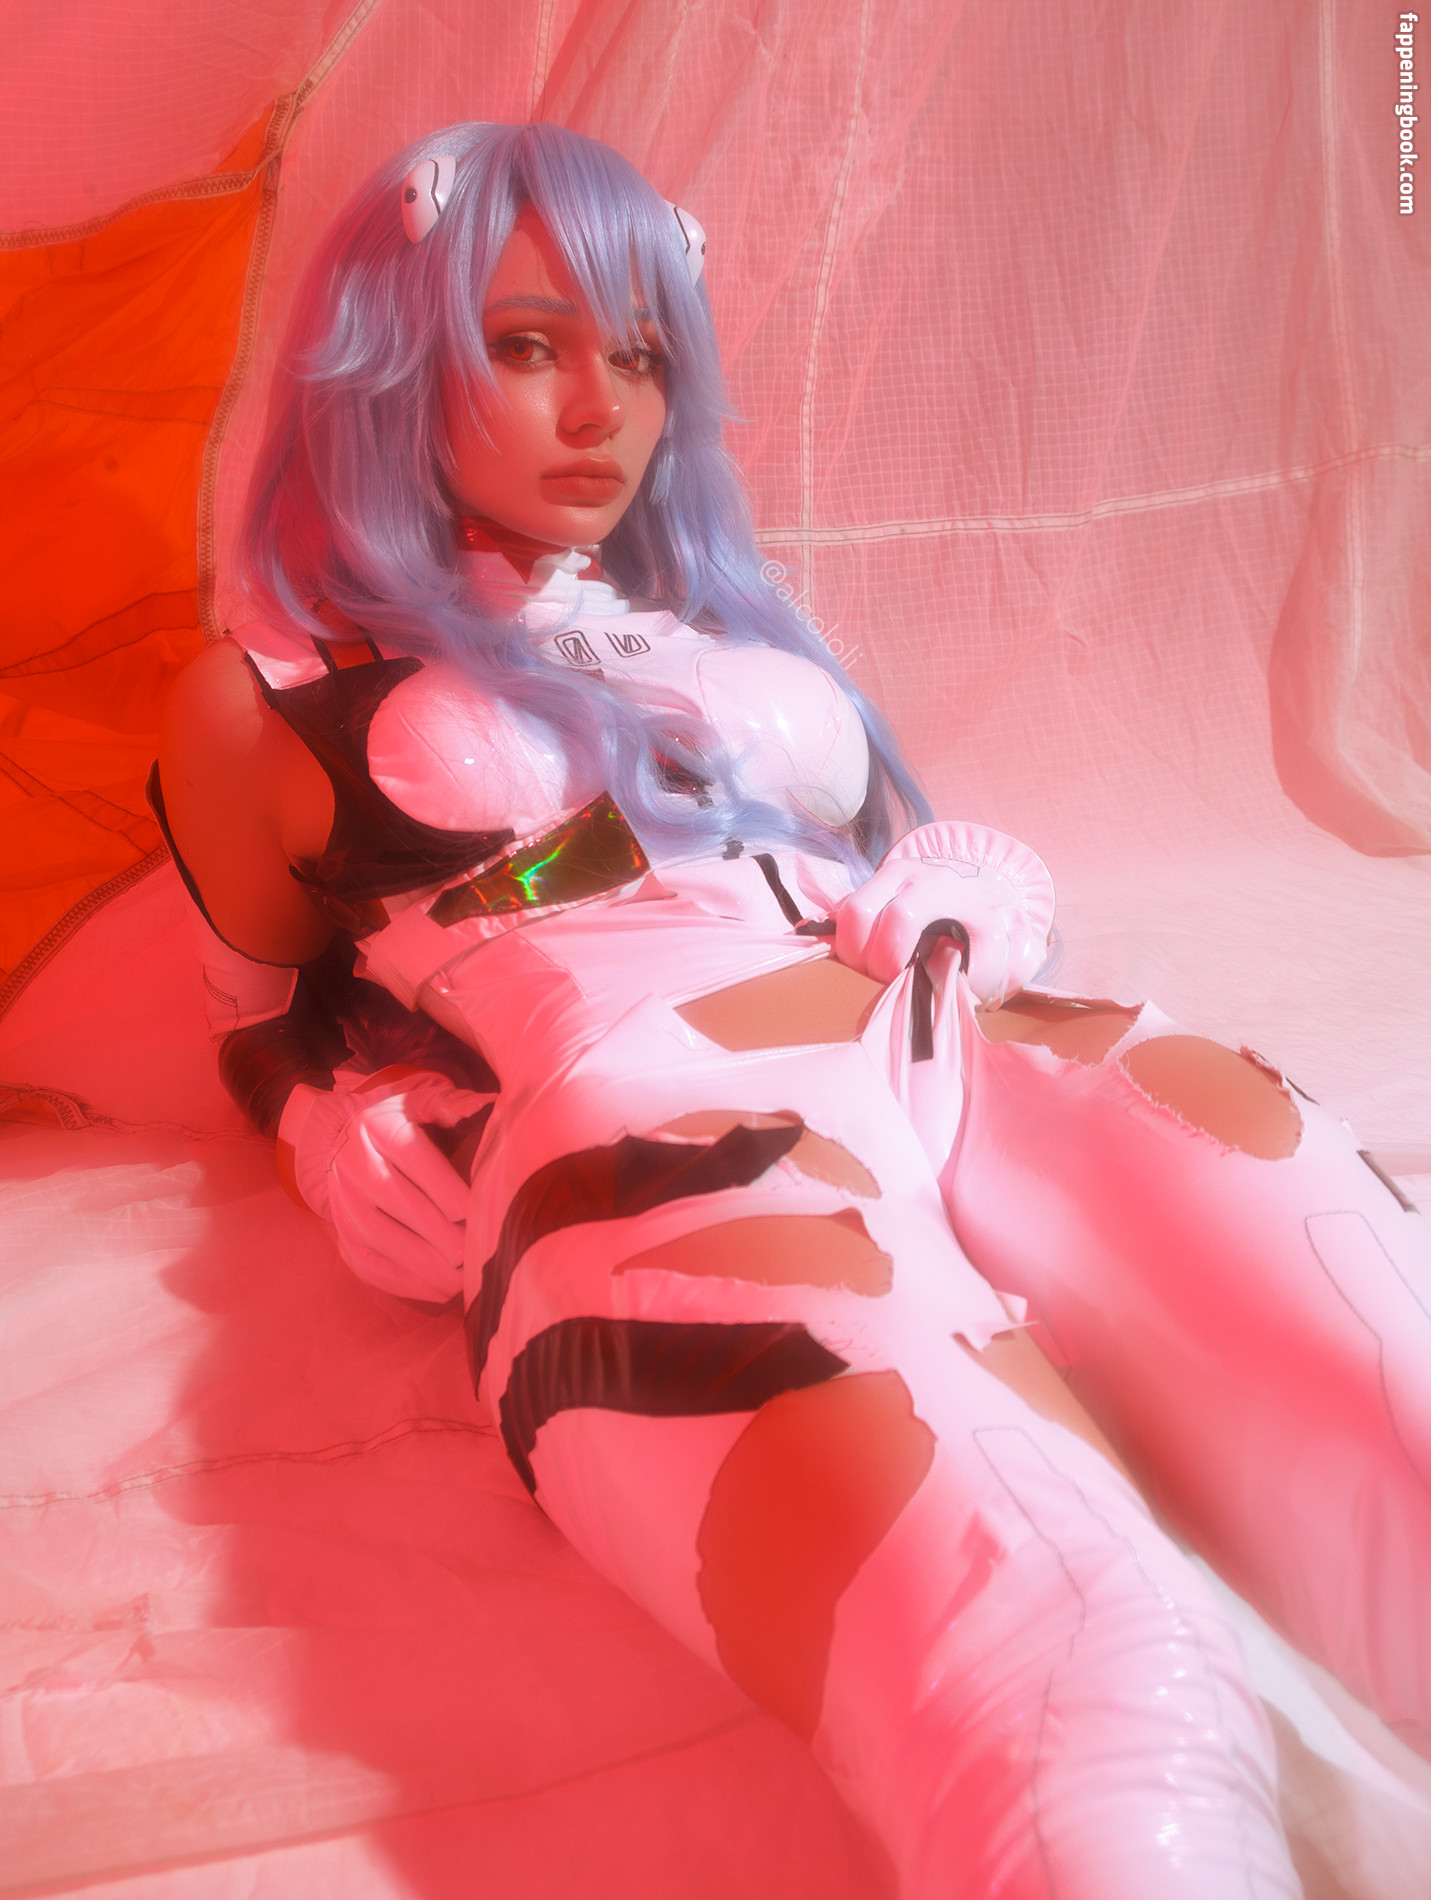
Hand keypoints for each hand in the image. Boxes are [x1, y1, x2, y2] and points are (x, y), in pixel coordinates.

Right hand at [278, 1067, 494, 1301]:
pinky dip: (403, 1282)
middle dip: (435, 1231)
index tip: (473, 1212)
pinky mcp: (341, 1232)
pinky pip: (367, 1263)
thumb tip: (486, 1106)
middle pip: (393, 1200)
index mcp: (377, 1126)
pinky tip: (439, 1291)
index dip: (442, 1186)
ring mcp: (342, 1202)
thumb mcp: (423, 1102)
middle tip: (472, 1254)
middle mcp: (353, 1163)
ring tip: (461, 1280)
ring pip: (377, 1236)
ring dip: (420, 1262)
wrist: (345, 1140)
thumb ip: (452, 1105)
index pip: (410, 1156)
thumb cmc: (404, 1122)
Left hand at [832, 858, 1049, 1003]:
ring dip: (946, 986)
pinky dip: (984, 992)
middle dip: (886, 968)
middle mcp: (940, 882)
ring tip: (938, 994)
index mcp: (899, 876)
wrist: (988, 896)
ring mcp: (984, 905)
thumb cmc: (925, 915)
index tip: (861, 972)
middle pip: (898, 921)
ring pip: (961, 954)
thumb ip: (857, 926)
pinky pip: (1002, 974)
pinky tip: (972, 994)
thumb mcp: (888, 905)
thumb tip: (809, 954)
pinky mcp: (1020, 931)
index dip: (852, 953)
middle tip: (892, 986)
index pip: (856, 912)